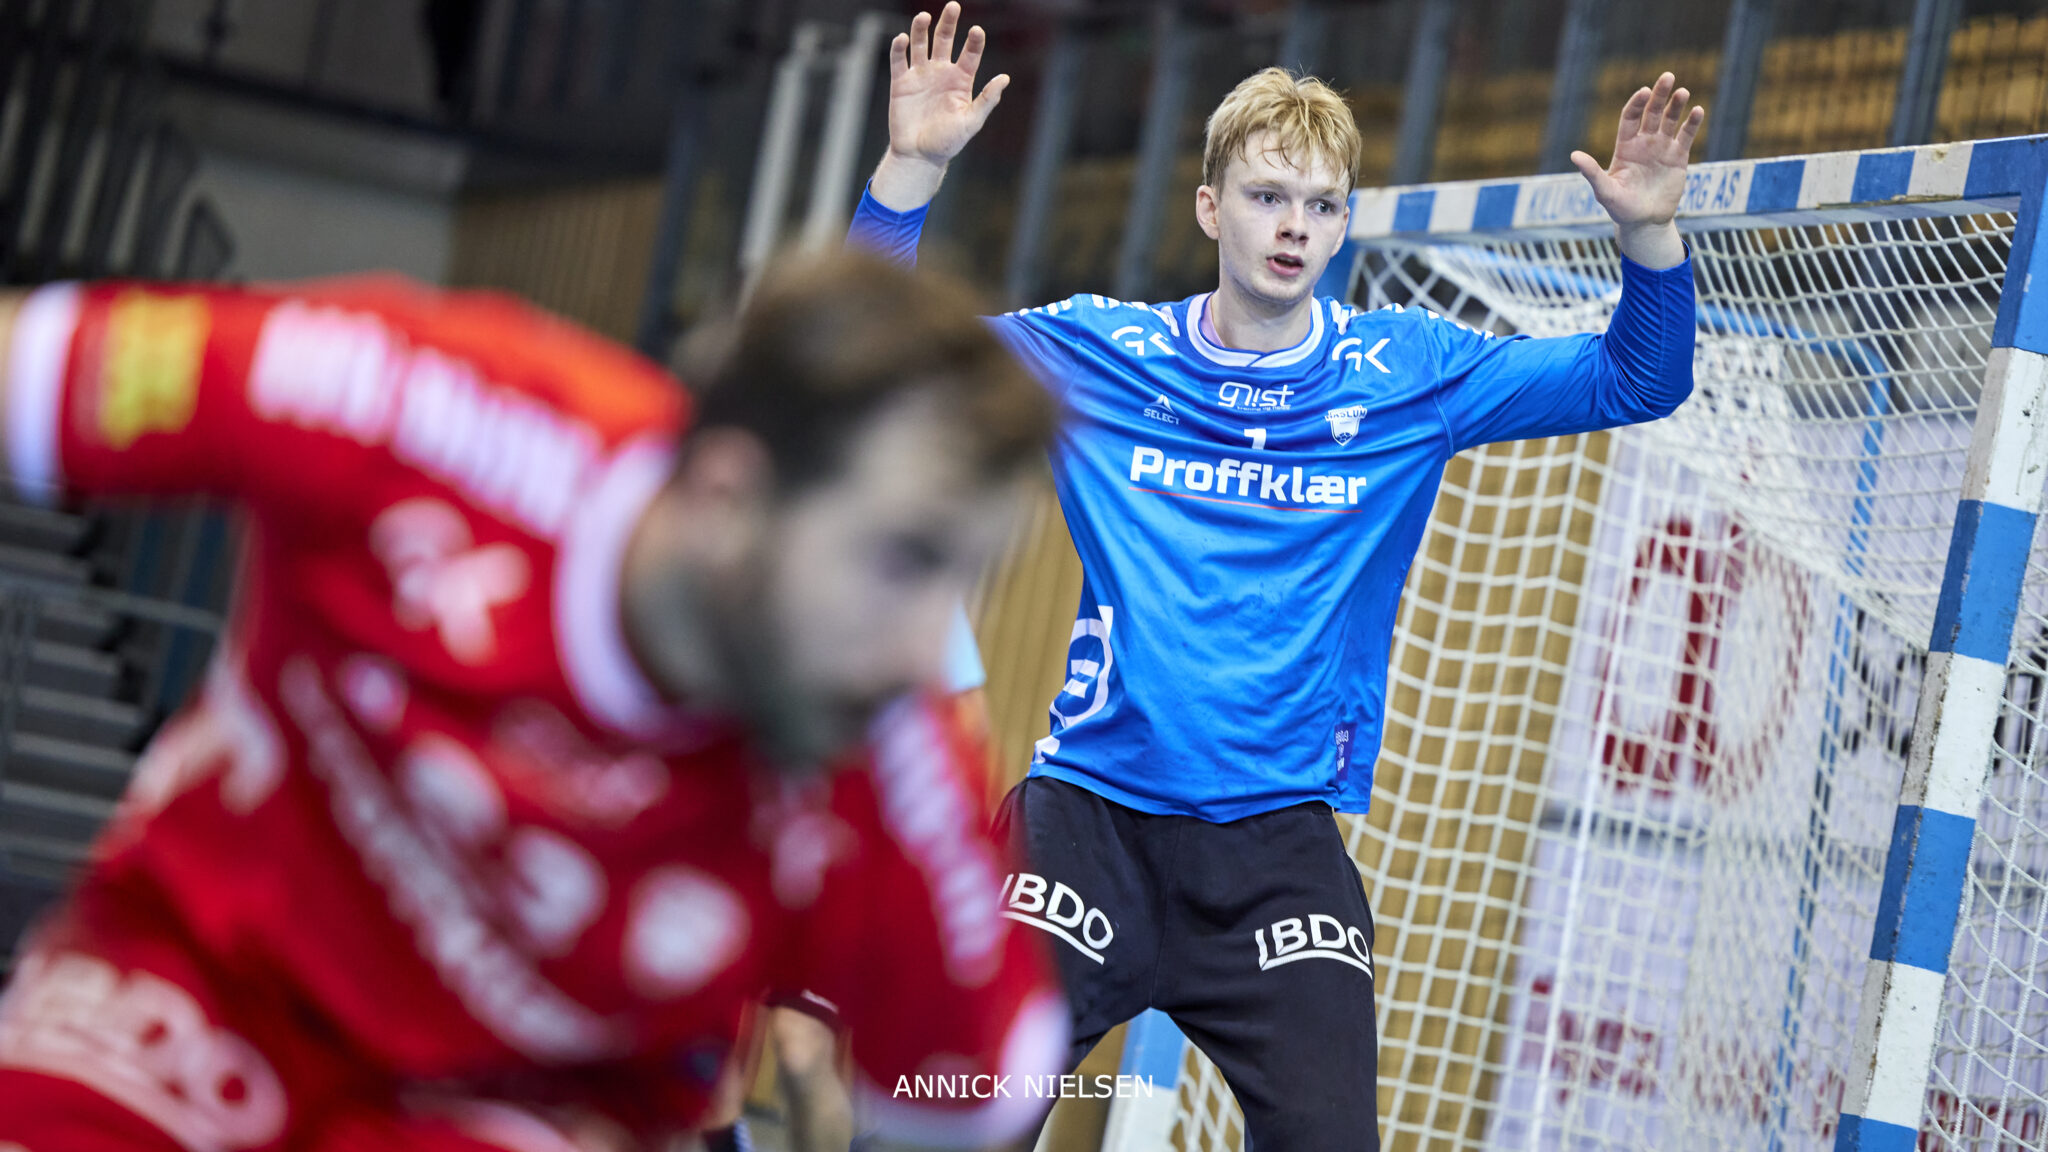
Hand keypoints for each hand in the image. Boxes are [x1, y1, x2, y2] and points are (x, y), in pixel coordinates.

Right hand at [888, 3, 1008, 168]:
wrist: (919, 156)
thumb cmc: (948, 142)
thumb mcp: (971, 122)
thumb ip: (987, 100)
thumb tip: (1005, 78)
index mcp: (961, 80)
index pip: (970, 54)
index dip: (974, 41)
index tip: (976, 30)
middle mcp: (941, 73)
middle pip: (944, 40)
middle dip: (948, 22)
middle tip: (953, 6)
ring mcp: (920, 75)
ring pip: (921, 44)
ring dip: (921, 29)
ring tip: (924, 16)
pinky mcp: (900, 83)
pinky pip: (899, 60)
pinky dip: (899, 48)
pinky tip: (903, 39)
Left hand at [1572, 73, 1701, 268]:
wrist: (1644, 223)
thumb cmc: (1620, 208)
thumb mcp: (1605, 191)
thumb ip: (1592, 172)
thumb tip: (1574, 155)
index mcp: (1625, 146)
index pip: (1630, 117)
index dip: (1636, 104)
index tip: (1644, 93)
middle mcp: (1644, 143)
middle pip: (1652, 112)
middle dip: (1659, 95)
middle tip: (1668, 77)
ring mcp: (1662, 148)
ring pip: (1670, 120)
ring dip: (1676, 105)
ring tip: (1683, 92)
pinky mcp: (1678, 157)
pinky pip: (1686, 136)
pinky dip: (1692, 123)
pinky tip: (1697, 110)